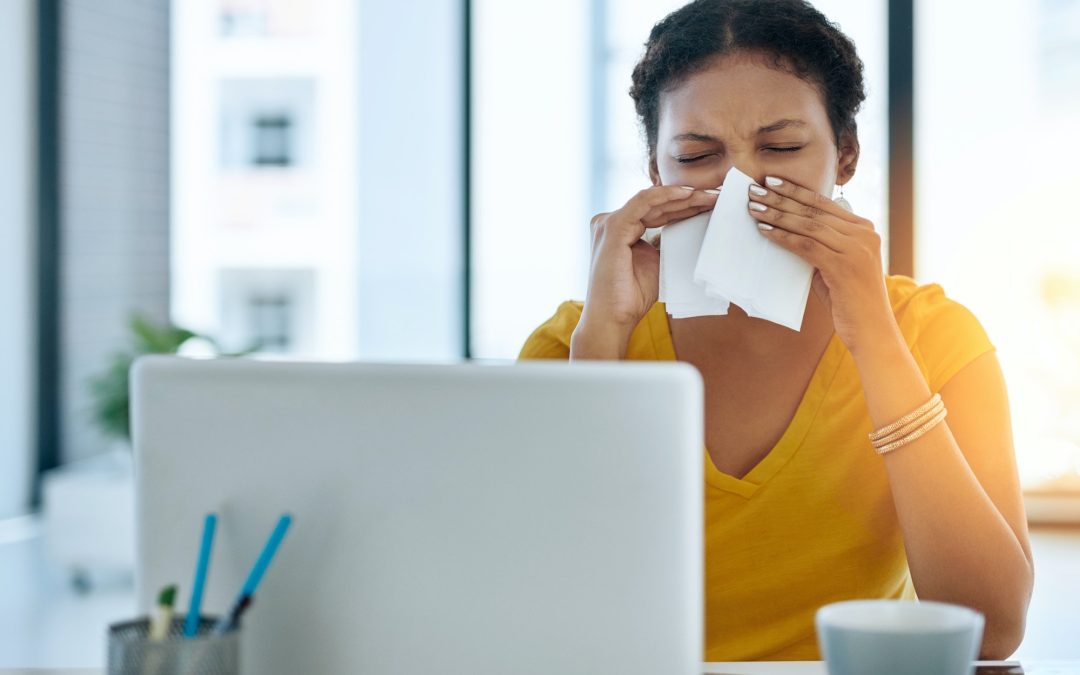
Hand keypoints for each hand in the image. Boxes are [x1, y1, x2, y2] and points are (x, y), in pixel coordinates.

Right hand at [575, 185, 718, 356]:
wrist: (613, 317)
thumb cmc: (630, 296)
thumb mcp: (655, 263)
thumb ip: (663, 244)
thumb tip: (686, 230)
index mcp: (620, 230)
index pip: (656, 212)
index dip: (684, 207)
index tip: (711, 205)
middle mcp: (611, 222)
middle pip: (655, 205)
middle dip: (688, 199)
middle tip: (717, 196)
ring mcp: (609, 223)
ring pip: (652, 200)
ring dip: (683, 195)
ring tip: (710, 195)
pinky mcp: (613, 227)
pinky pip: (643, 202)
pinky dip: (665, 195)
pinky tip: (687, 193)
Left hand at [746, 176, 896, 355]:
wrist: (871, 330)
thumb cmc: (849, 300)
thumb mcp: (835, 266)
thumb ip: (819, 246)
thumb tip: (785, 231)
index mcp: (864, 229)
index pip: (824, 203)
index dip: (796, 191)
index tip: (772, 182)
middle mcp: (864, 233)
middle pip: (814, 210)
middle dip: (781, 198)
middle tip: (755, 190)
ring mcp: (857, 248)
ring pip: (808, 224)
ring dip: (777, 214)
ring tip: (754, 208)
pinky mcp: (845, 265)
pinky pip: (807, 245)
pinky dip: (783, 237)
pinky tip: (765, 231)